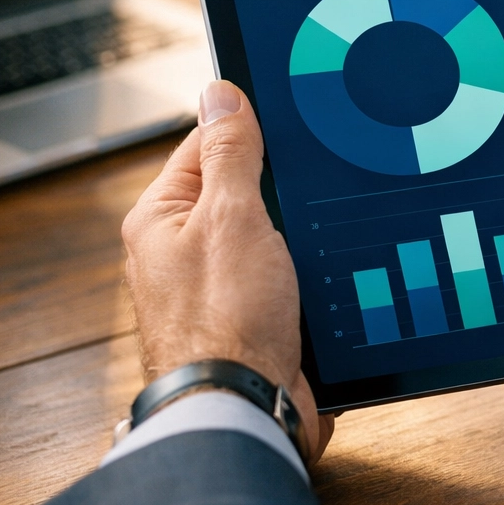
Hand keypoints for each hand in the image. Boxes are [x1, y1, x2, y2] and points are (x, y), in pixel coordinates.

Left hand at [122, 81, 332, 463]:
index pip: (208, 144)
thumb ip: (230, 154)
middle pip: (246, 192)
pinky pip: (295, 279)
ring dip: (307, 236)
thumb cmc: (223, 323)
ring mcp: (224, 289)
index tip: (294, 110)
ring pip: (279, 237)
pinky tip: (341, 269)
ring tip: (333, 229)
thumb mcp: (230, 217)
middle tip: (323, 174)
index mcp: (162, 219)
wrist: (247, 410)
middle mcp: (185, 253)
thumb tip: (221, 94)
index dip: (252, 127)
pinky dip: (318, 273)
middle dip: (287, 186)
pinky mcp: (259, 320)